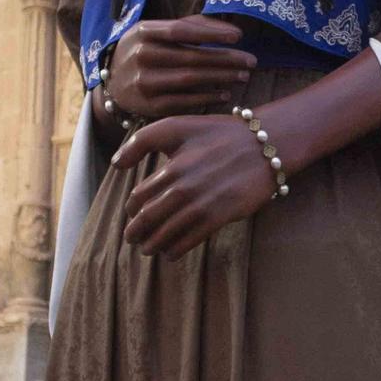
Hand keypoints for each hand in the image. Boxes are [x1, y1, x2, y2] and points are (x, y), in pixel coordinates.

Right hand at [106, 15, 255, 120]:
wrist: (112, 85)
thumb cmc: (144, 51)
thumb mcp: (156, 32)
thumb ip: (190, 26)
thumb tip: (229, 31)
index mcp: (143, 32)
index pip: (182, 30)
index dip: (211, 32)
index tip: (238, 36)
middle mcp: (141, 56)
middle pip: (191, 57)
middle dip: (225, 59)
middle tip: (251, 61)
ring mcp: (145, 83)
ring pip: (190, 80)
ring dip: (221, 78)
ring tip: (243, 76)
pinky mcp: (150, 106)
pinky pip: (185, 102)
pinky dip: (208, 98)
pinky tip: (226, 94)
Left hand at [114, 115, 276, 258]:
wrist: (264, 144)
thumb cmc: (219, 133)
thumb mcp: (178, 126)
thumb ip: (143, 141)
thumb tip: (116, 164)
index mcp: (170, 167)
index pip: (139, 196)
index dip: (132, 209)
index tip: (132, 214)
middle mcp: (182, 187)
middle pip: (148, 218)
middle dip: (136, 232)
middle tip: (132, 239)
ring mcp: (200, 204)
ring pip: (166, 233)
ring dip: (152, 245)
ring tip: (148, 249)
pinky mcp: (219, 216)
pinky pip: (189, 240)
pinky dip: (175, 250)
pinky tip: (170, 254)